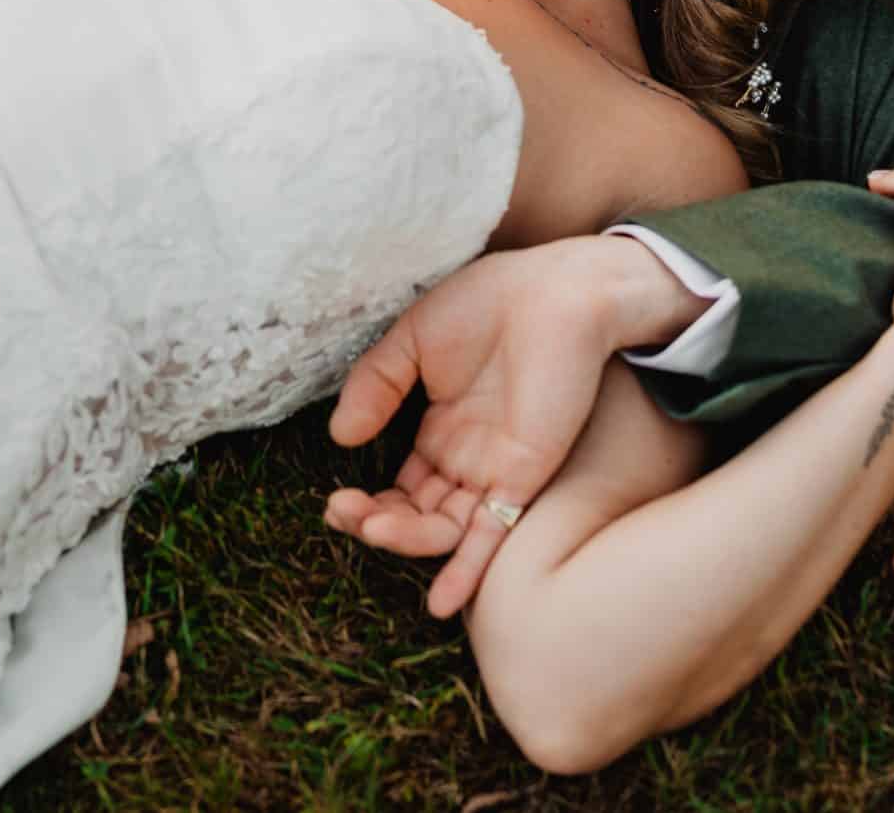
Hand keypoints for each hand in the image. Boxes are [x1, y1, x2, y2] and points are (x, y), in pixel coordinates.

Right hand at [323, 233, 703, 618]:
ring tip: (372, 528)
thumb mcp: (414, 340)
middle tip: (342, 514)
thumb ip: (376, 384)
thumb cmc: (492, 303)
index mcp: (444, 430)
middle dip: (375, 524)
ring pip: (445, 530)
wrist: (560, 291)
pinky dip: (468, 571)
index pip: (401, 487)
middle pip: (416, 515)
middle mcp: (468, 459)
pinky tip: (439, 601)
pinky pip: (494, 534)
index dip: (367, 504)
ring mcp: (495, 471)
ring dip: (406, 541)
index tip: (334, 503)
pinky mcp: (524, 476)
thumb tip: (340, 437)